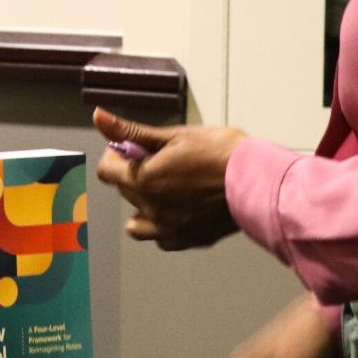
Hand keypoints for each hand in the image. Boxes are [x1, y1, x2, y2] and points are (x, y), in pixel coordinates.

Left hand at [91, 107, 245, 250]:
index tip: (134, 148)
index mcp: (143, 181)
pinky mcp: (188, 239)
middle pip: (125, 192)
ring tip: (168, 189)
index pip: (106, 171)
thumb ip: (131, 132)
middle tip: (162, 161)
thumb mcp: (174, 135)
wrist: (257, 181)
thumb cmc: (220, 153)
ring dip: (144, 205)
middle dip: (135, 174)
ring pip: (138, 222)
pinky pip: (162, 238)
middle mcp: (150, 210)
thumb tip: (99, 117)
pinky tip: (180, 209)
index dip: (117, 155)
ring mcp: (168, 229)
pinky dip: (164, 226)